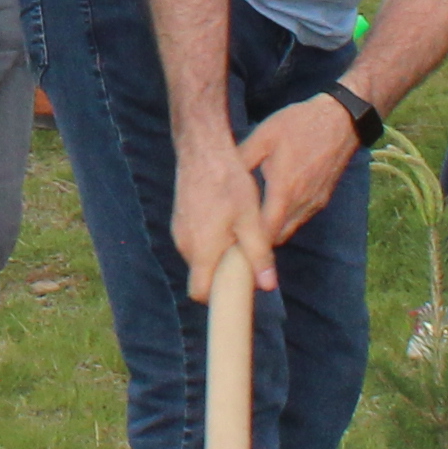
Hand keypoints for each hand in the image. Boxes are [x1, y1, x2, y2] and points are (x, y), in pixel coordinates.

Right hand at [171, 127, 274, 307]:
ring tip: (239, 236)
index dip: (217, 298)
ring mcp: (179, 231)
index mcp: (202, 250)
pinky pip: (194, 241)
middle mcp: (185, 244)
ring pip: (199, 257)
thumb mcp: (251, 220)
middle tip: (246, 260)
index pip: (199, 292)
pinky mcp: (180, 219)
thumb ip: (258, 255)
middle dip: (222, 274)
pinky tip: (227, 222)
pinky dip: (210, 241)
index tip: (237, 292)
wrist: (203, 150)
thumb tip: (267, 285)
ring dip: (217, 255)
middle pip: (201, 275)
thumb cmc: (228, 183)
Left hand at [245, 88, 364, 246]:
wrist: (340, 120)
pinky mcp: (322, 199)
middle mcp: (301, 203)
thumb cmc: (300, 125)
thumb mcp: (264, 136)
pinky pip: (301, 219)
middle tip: (237, 232)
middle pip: (278, 237)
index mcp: (284, 190)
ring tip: (251, 222)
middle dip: (258, 239)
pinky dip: (287, 221)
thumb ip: (241, 158)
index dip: (248, 241)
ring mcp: (314, 203)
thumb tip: (221, 173)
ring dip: (274, 230)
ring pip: (290, 229)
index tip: (231, 240)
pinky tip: (273, 207)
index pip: (265, 232)